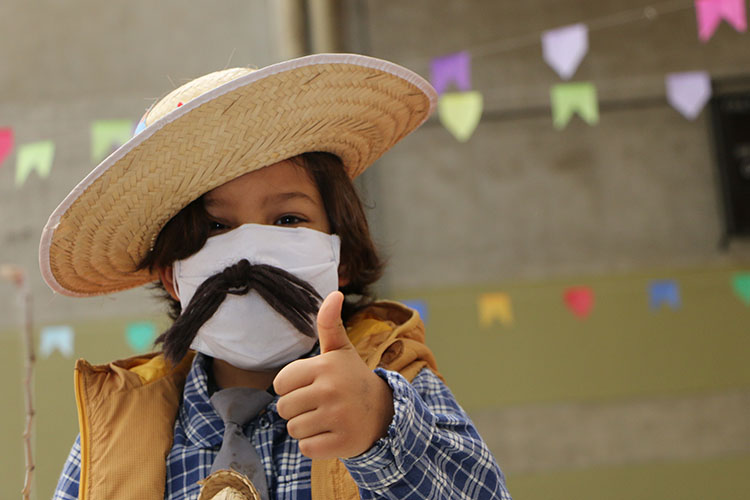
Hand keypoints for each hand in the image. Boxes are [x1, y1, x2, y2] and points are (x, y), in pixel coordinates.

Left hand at [273, 291, 394, 458]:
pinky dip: (315, 445)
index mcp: (326, 366)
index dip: (292, 387)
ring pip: (294, 429)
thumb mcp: (341, 350)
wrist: (384, 413)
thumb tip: (334, 291)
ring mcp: (338, 417)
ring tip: (326, 418)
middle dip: (297, 409)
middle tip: (320, 404)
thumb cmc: (352, 378)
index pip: (280, 384)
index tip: (312, 385)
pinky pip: (306, 448)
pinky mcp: (342, 442)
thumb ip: (329, 323)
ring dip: (306, 428)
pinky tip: (332, 434)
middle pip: (283, 409)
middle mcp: (332, 390)